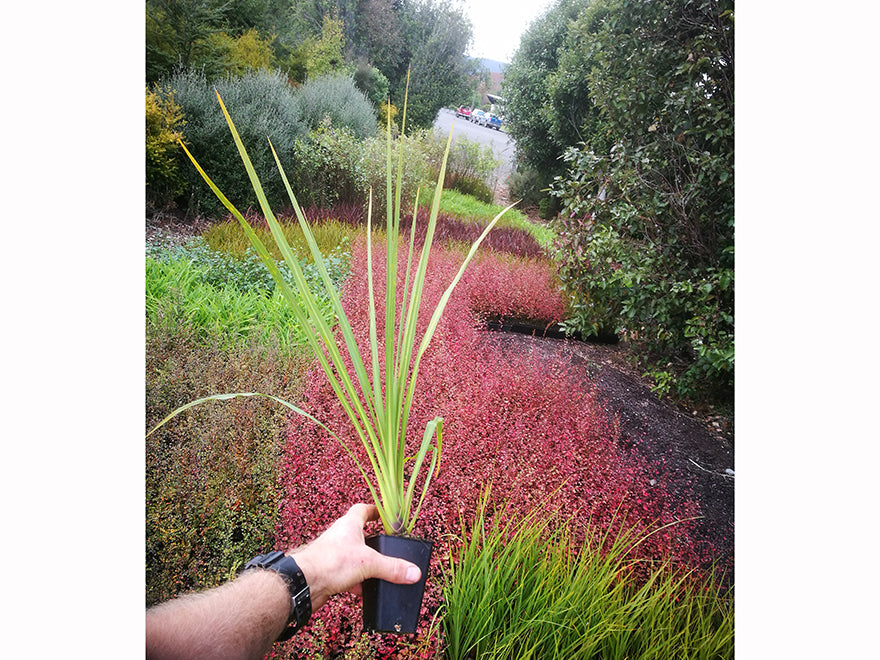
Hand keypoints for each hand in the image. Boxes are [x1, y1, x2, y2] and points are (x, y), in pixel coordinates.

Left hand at [290, 503, 421, 610]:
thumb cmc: (331, 561)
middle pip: (360, 534)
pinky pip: (347, 575)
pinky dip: (357, 582)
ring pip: (354, 556)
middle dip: (374, 541)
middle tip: (389, 547)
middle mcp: (340, 537)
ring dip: (366, 564)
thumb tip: (414, 572)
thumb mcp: (368, 563)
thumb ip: (392, 568)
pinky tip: (365, 591)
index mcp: (349, 525)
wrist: (304, 583)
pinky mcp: (329, 572)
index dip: (375, 510)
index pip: (363, 510)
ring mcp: (333, 554)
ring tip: (381, 572)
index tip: (386, 514)